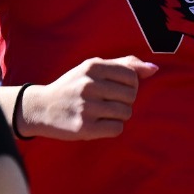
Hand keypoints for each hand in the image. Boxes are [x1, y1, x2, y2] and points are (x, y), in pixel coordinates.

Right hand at [21, 56, 157, 139]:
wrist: (40, 108)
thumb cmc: (73, 87)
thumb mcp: (93, 69)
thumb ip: (125, 65)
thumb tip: (153, 69)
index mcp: (93, 66)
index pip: (132, 76)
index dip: (129, 85)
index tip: (115, 89)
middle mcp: (89, 85)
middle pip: (131, 95)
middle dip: (124, 101)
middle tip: (106, 103)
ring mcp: (86, 107)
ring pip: (126, 113)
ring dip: (118, 116)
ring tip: (101, 113)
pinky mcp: (84, 127)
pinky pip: (117, 129)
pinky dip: (111, 128)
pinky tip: (98, 124)